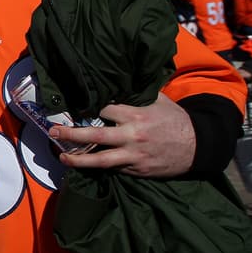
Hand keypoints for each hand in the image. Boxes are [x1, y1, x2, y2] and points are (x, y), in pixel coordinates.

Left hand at [49, 93, 194, 176]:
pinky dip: (99, 167)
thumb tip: (116, 82)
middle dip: (71, 133)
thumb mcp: (158, 101)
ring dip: (78, 159)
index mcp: (136, 115)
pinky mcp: (137, 170)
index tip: (69, 107)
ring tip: (62, 157)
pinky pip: (114, 169)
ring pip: (100, 160)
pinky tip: (84, 164)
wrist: (199, 146)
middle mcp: (132, 135)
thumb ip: (136, 94)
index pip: (103, 109)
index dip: (86, 108)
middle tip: (52, 131)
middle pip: (95, 135)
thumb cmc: (175, 120)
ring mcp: (134, 156)